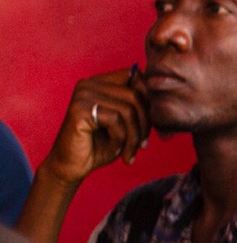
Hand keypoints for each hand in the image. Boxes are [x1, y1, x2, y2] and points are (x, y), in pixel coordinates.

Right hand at [40, 69, 151, 185]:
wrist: (72, 165)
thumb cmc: (100, 144)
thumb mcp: (124, 123)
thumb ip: (137, 106)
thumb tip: (159, 92)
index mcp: (100, 82)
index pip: (136, 77)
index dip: (148, 101)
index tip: (148, 126)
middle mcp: (89, 84)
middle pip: (135, 95)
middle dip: (145, 124)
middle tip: (142, 145)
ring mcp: (83, 95)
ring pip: (128, 110)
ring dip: (134, 136)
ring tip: (131, 152)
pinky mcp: (79, 109)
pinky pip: (115, 120)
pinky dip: (120, 139)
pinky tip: (115, 149)